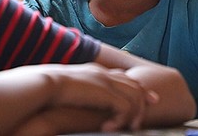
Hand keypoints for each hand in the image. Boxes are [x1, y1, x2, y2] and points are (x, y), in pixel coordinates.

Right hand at [21, 63, 158, 133]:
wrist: (44, 84)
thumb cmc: (48, 88)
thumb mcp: (65, 88)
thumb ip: (75, 90)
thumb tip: (73, 99)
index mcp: (93, 70)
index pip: (120, 75)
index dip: (133, 85)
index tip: (145, 94)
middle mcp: (102, 73)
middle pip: (132, 82)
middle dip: (144, 96)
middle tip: (153, 106)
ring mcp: (105, 81)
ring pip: (135, 95)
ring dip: (135, 114)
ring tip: (130, 129)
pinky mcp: (106, 93)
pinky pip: (126, 107)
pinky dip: (123, 120)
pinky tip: (110, 129)